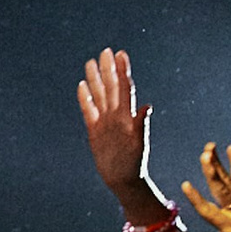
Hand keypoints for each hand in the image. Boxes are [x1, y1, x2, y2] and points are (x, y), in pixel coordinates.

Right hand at [77, 48, 154, 194]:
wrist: (123, 179)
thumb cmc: (134, 164)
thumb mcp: (139, 144)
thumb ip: (141, 125)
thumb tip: (147, 107)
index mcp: (127, 116)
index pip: (124, 88)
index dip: (122, 71)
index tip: (120, 54)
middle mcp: (116, 115)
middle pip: (110, 87)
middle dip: (108, 69)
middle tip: (105, 51)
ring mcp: (105, 121)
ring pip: (99, 95)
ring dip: (95, 79)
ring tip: (91, 63)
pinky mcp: (95, 130)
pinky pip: (88, 110)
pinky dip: (85, 98)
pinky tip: (82, 86)